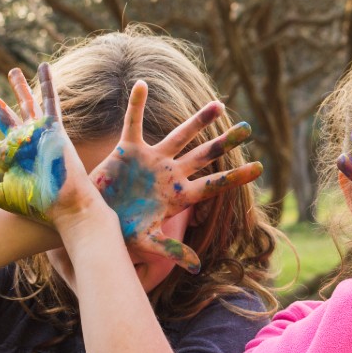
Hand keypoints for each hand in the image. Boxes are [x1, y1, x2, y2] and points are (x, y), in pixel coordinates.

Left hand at [0, 65, 85, 222]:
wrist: (65, 205)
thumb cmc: (37, 204)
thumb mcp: (0, 195)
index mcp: (5, 158)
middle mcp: (20, 142)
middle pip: (0, 114)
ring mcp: (36, 133)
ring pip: (25, 104)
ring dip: (19, 87)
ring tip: (12, 71)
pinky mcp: (53, 128)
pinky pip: (49, 101)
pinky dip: (47, 83)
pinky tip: (44, 66)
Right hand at [89, 81, 261, 273]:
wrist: (90, 221)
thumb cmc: (119, 233)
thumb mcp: (146, 243)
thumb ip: (171, 252)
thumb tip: (198, 268)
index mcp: (179, 196)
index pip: (214, 185)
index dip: (236, 177)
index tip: (260, 168)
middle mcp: (170, 174)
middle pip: (204, 155)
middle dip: (225, 141)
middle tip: (248, 127)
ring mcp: (151, 160)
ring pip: (180, 135)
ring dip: (198, 120)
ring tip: (220, 104)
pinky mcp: (128, 150)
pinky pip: (132, 123)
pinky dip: (135, 104)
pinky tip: (141, 84)